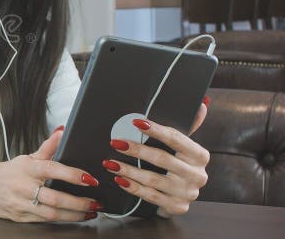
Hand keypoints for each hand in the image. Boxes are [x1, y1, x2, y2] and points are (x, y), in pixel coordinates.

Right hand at [0, 127, 102, 222]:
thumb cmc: (8, 172)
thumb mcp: (27, 158)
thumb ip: (48, 147)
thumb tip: (63, 131)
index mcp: (27, 168)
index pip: (52, 169)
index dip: (73, 175)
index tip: (90, 179)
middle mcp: (23, 186)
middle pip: (55, 198)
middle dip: (80, 202)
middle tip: (96, 202)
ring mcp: (21, 204)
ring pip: (52, 214)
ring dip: (75, 214)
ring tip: (90, 212)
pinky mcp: (20, 217)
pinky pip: (44, 220)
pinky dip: (62, 219)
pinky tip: (74, 217)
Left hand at [102, 99, 209, 216]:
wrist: (179, 196)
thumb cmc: (177, 164)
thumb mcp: (182, 146)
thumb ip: (187, 126)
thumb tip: (202, 104)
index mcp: (200, 155)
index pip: (176, 139)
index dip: (155, 130)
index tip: (135, 122)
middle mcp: (197, 175)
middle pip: (162, 159)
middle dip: (136, 150)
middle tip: (115, 143)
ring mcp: (188, 193)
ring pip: (153, 179)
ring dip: (128, 170)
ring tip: (110, 162)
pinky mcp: (177, 207)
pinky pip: (150, 196)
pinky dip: (132, 187)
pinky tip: (119, 179)